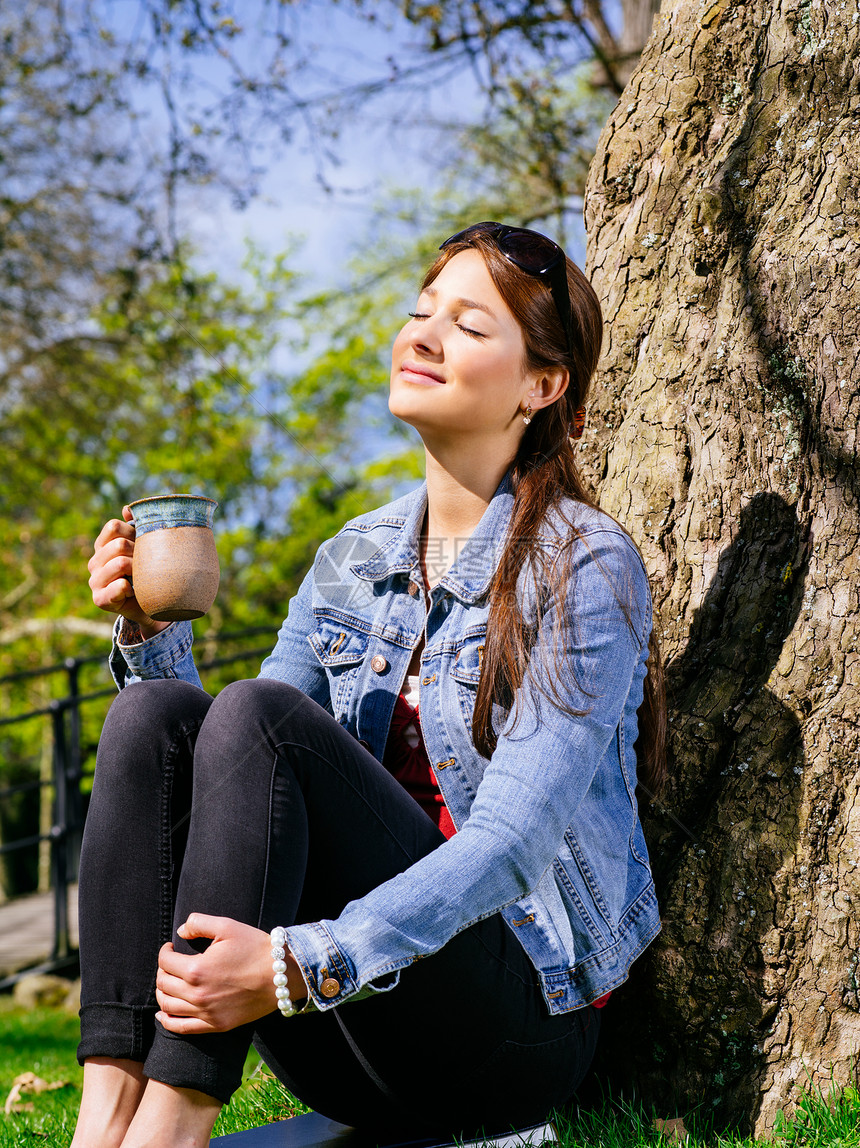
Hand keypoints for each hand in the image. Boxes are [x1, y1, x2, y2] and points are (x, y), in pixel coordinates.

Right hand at [88, 507, 168, 637]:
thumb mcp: (144, 547)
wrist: (151, 605)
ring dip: (138, 571)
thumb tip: (127, 510)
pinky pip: (119, 586)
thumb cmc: (147, 572)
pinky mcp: (100, 599)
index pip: (113, 526)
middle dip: (139, 553)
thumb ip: (136, 526)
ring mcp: (94, 581)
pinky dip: (132, 588)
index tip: (143, 544)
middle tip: (147, 564)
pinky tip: (135, 592)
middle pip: (119, 545)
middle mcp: (94, 562)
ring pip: (120, 563)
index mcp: (102, 545)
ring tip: (142, 577)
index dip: (133, 532)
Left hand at [155, 914, 302, 1034]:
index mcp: (197, 969)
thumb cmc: (255, 947)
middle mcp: (197, 994)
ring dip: (162, 993)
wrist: (281, 975)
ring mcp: (206, 1013)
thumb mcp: (227, 926)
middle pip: (163, 984)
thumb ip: (199, 923)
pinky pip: (181, 1028)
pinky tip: (162, 1014)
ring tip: (168, 982)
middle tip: (171, 962)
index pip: (165, 962)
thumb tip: (180, 931)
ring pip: (167, 1007)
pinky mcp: (215, 1025)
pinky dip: (166, 1022)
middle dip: (162, 970)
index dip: (165, 951)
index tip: (171, 946)